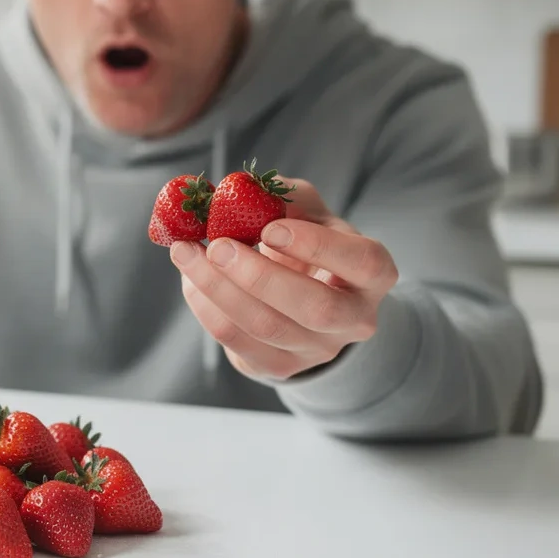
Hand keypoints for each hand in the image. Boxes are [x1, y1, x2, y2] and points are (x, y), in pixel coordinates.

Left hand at [170, 179, 398, 380]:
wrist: (296, 297)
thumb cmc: (303, 242)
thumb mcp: (303, 211)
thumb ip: (278, 196)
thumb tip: (236, 190)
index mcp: (372, 274)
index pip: (363, 263)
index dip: (318, 246)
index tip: (270, 228)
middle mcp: (354, 319)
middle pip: (314, 307)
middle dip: (259, 276)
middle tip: (217, 246)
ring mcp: (318, 350)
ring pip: (267, 327)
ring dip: (219, 289)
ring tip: (186, 253)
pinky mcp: (280, 366)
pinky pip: (238, 342)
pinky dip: (207, 307)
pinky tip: (191, 279)